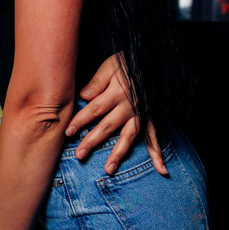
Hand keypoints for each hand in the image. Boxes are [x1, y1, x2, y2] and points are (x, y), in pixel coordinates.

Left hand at [67, 53, 167, 176]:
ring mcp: (141, 114)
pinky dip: (158, 153)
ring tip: (109, 170)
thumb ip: (97, 81)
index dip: (80, 121)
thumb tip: (83, 96)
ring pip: (128, 136)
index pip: (94, 110)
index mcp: (117, 93)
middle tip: (80, 155)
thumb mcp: (111, 64)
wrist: (155, 60)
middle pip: (108, 127)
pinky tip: (160, 169)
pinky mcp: (151, 117)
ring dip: (119, 154)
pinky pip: (155, 136)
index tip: (68, 132)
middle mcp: (129, 106)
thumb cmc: (130, 61)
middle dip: (92, 141)